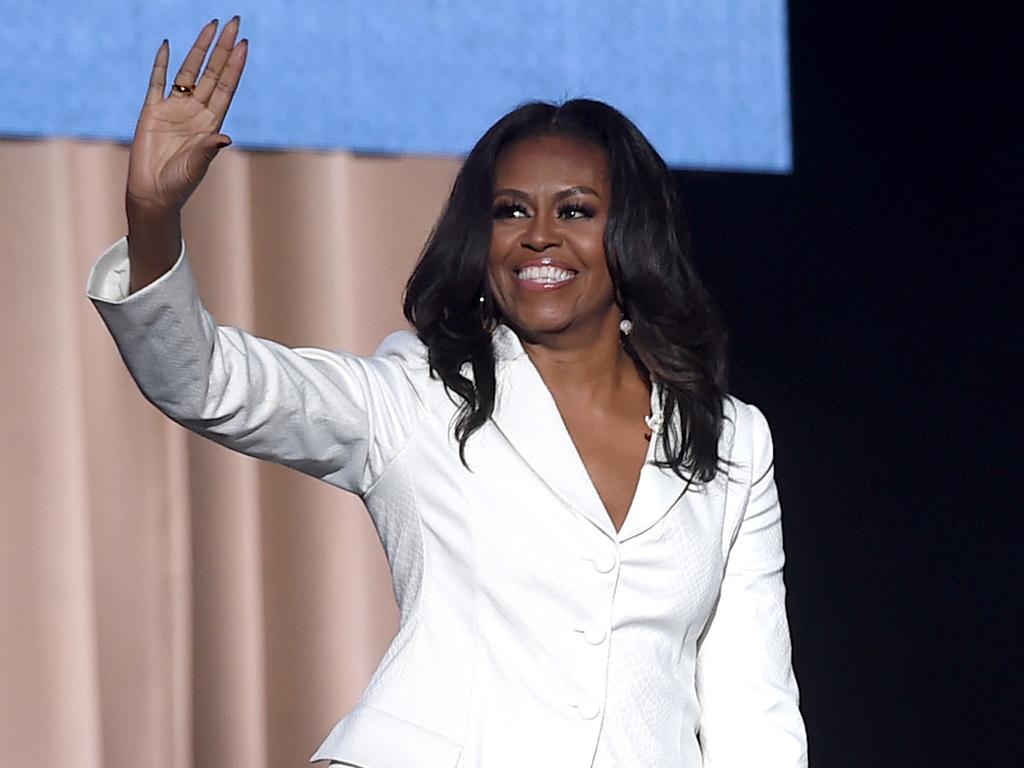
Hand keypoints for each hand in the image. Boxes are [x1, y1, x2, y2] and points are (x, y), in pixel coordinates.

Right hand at [126, 17, 247, 216]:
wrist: (153, 194)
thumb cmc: (179, 185)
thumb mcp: (197, 166)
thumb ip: (209, 149)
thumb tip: (224, 137)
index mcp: (211, 123)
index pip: (226, 87)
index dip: (234, 65)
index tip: (244, 43)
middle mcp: (196, 111)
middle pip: (212, 72)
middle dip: (223, 47)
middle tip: (234, 22)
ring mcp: (174, 109)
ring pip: (189, 71)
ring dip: (199, 48)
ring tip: (211, 25)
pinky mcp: (151, 111)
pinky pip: (157, 81)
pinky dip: (162, 63)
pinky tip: (168, 45)